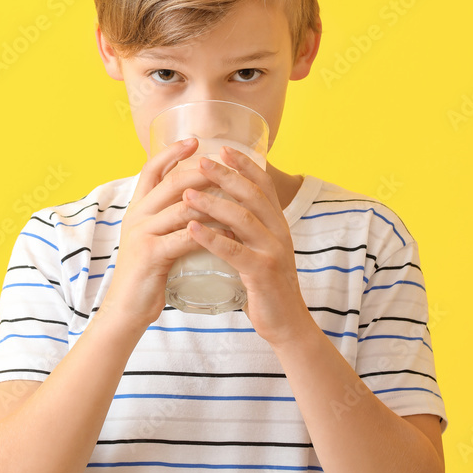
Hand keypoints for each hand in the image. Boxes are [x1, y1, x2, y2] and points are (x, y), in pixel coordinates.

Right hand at [103, 138, 235, 329]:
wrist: (128, 308)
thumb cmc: (148, 273)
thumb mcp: (154, 237)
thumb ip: (168, 218)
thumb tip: (195, 199)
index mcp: (136, 208)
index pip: (151, 169)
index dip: (172, 152)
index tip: (195, 141)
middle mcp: (136, 216)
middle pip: (172, 182)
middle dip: (203, 172)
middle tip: (227, 167)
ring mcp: (142, 234)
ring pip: (183, 207)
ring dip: (214, 201)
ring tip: (238, 196)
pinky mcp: (151, 254)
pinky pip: (187, 236)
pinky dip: (211, 232)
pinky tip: (230, 231)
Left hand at [181, 146, 313, 343]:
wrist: (286, 324)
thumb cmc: (265, 287)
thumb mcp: (258, 251)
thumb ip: (245, 231)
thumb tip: (220, 210)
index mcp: (277, 224)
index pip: (263, 185)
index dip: (244, 165)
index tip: (222, 148)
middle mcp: (279, 232)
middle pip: (252, 195)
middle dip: (225, 175)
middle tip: (200, 162)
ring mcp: (273, 252)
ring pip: (243, 219)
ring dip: (213, 203)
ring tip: (186, 193)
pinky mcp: (264, 273)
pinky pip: (235, 251)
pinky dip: (211, 238)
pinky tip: (192, 229)